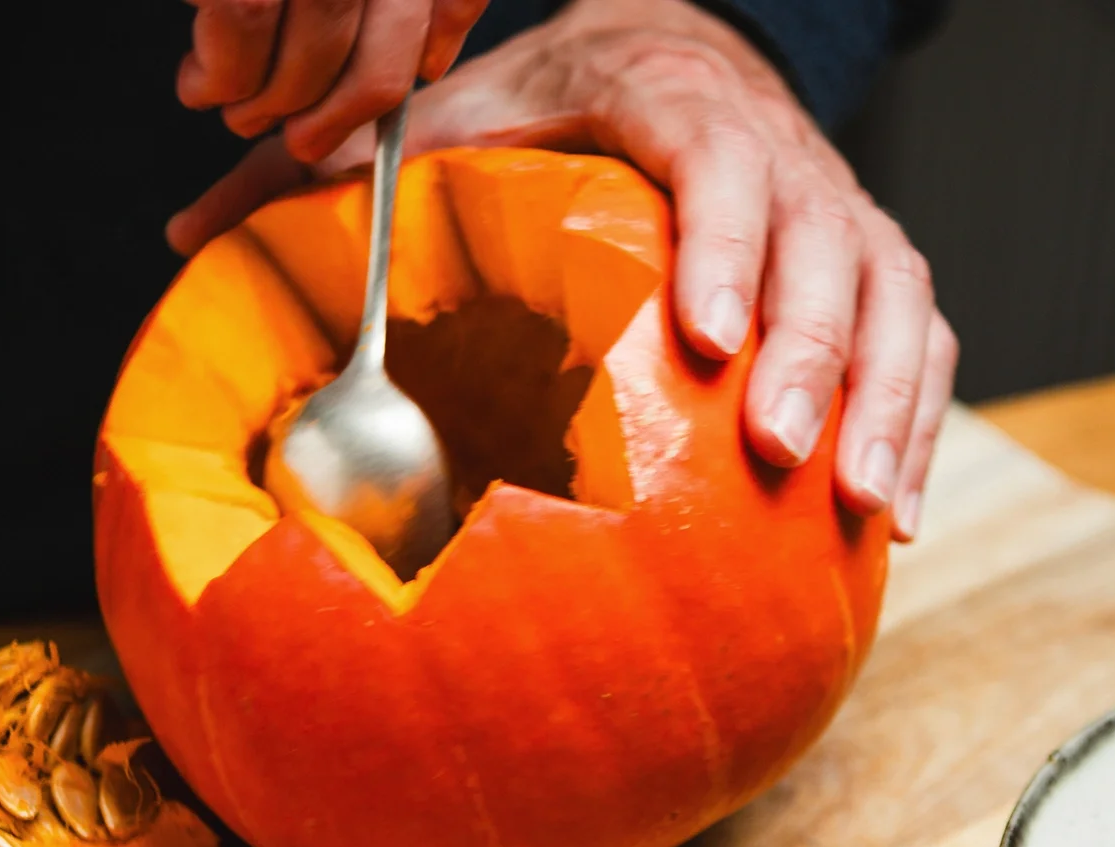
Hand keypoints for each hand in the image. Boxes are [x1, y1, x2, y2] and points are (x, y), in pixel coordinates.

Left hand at [169, 0, 957, 538]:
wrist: (681, 57)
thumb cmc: (556, 106)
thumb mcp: (454, 117)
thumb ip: (340, 175)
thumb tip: (187, 234)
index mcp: (675, 102)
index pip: (725, 161)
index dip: (733, 243)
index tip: (710, 336)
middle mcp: (783, 154)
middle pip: (830, 245)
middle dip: (814, 352)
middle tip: (777, 451)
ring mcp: (844, 214)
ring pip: (896, 302)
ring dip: (884, 405)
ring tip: (861, 505)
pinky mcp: (879, 273)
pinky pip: (926, 347)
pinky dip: (920, 428)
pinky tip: (892, 521)